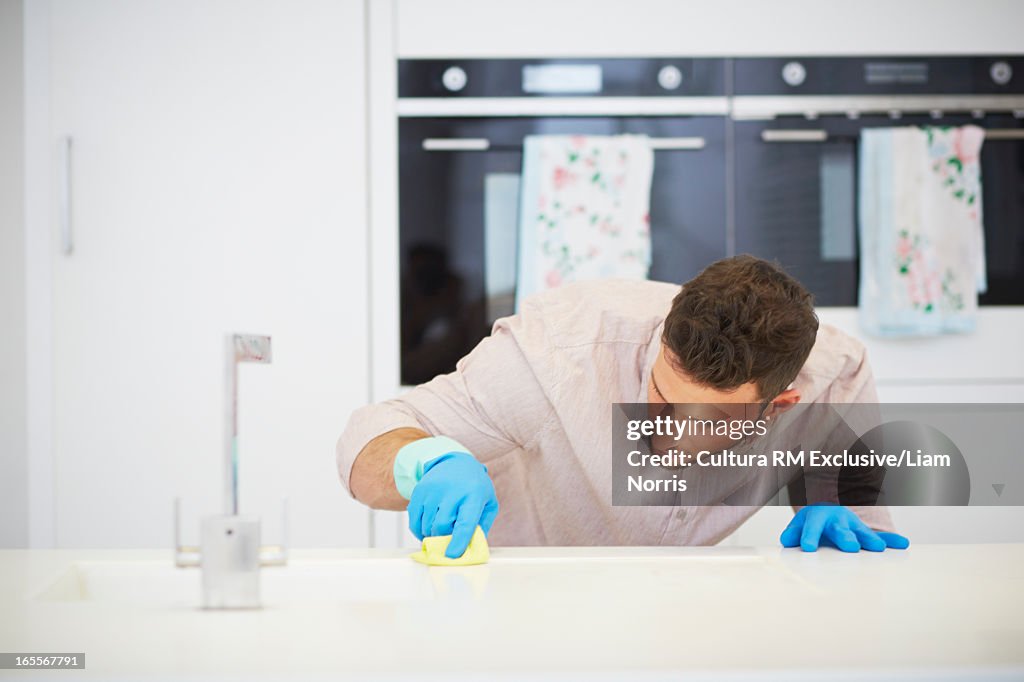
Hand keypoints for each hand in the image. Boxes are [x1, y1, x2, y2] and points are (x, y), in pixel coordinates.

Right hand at [407, 452, 498, 558]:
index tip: (452, 555)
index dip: (458, 542)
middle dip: (445, 538)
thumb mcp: (488, 504)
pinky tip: (427, 528)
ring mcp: (433, 490)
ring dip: (433, 534)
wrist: (456, 463)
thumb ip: (482, 527)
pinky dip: (419, 531)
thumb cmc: (475, 488)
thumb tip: (470, 550)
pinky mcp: (419, 491)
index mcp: (473, 495)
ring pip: (427, 525)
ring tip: (441, 528)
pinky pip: (414, 520)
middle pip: (442, 526)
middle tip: (450, 537)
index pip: (465, 523)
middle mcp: (451, 491)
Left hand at [781, 504, 909, 552]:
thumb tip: (786, 540)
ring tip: (878, 548)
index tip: (807, 548)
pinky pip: (882, 537)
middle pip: (841, 530)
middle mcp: (839, 521)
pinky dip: (892, 540)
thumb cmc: (813, 523)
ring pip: (863, 534)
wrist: (829, 511)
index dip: (809, 536)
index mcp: (819, 518)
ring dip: (870, 540)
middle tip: (850, 547)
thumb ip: (793, 533)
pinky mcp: (866, 534)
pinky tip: (903, 544)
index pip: (812, 527)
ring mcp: (854, 527)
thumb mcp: (799, 525)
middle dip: (846, 538)